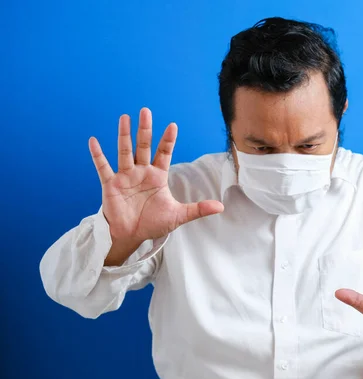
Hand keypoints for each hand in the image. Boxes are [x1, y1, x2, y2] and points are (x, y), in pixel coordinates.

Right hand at [88, 108, 223, 242]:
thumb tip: (221, 208)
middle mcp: (141, 172)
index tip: (173, 125)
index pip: (164, 153)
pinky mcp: (111, 185)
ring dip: (124, 135)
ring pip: (124, 151)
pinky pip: (102, 167)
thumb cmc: (153, 223)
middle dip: (145, 130)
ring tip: (125, 117)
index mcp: (157, 176)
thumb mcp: (179, 216)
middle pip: (143, 146)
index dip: (168, 140)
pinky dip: (98, 155)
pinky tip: (93, 141)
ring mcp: (125, 176)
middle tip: (145, 111)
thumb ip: (198, 209)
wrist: (132, 236)